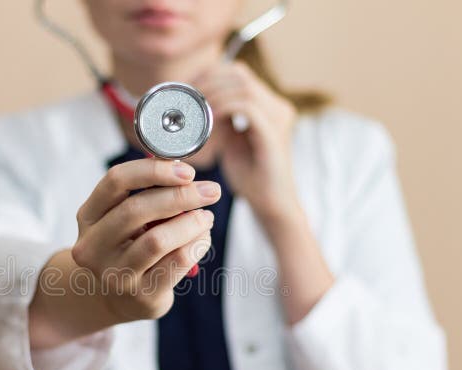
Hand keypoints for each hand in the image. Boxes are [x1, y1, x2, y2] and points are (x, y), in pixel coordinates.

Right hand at [71, 158, 219, 320]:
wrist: (118, 299)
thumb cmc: (128, 248)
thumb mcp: (124, 220)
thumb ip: (146, 196)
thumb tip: (186, 175)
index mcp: (88, 217)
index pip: (115, 181)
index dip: (153, 170)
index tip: (187, 171)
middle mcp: (93, 246)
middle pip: (136, 209)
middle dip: (181, 196)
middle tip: (210, 191)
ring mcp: (115, 274)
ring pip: (158, 239)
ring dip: (191, 223)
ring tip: (206, 217)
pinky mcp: (141, 295)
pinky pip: (177, 262)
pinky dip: (197, 244)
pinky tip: (203, 237)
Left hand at [195, 61, 301, 223]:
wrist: (271, 205)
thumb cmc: (249, 177)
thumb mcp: (229, 141)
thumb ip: (218, 120)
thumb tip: (190, 105)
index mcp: (269, 105)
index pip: (237, 73)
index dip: (208, 75)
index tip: (184, 89)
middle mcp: (277, 106)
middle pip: (239, 74)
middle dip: (206, 82)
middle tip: (183, 99)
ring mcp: (278, 118)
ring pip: (242, 87)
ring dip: (212, 96)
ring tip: (192, 112)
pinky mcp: (273, 134)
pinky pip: (246, 108)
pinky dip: (222, 110)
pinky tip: (205, 124)